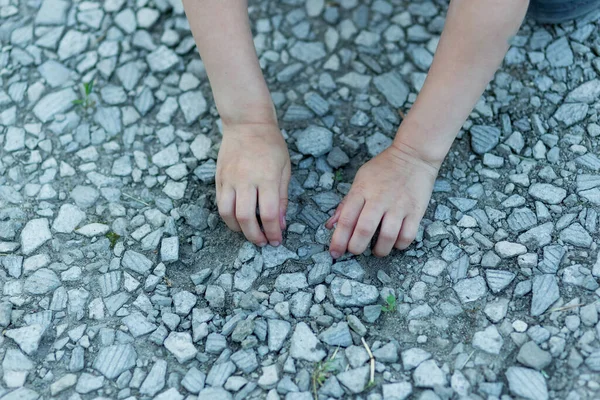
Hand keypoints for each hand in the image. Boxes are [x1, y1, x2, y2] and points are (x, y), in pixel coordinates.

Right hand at [216, 122, 290, 246]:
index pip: (268, 214)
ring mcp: (229, 179)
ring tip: (249, 233)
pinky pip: (220, 203)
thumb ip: (282, 198)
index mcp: (266, 178)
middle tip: (263, 242)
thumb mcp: (284, 169)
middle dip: (255, 236)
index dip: (273, 232)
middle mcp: (246, 180)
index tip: (277, 240)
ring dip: (238, 229)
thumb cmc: (271, 144)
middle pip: (246, 218)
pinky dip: (228, 216)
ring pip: (227, 213)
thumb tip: (280, 224)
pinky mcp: (219, 178)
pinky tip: (238, 219)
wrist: (247, 123)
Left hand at [325, 141, 439, 256]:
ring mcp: (399, 205)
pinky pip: (407, 235)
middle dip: (356, 247)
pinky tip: (394, 242)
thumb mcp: (360, 180)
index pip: (346, 219)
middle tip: (355, 251)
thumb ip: (346, 203)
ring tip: (376, 250)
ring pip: (387, 236)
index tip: (335, 253)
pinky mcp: (416, 210)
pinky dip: (399, 245)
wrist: (413, 155)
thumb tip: (331, 225)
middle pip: (365, 230)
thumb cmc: (383, 168)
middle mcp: (379, 199)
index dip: (338, 240)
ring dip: (379, 250)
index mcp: (362, 191)